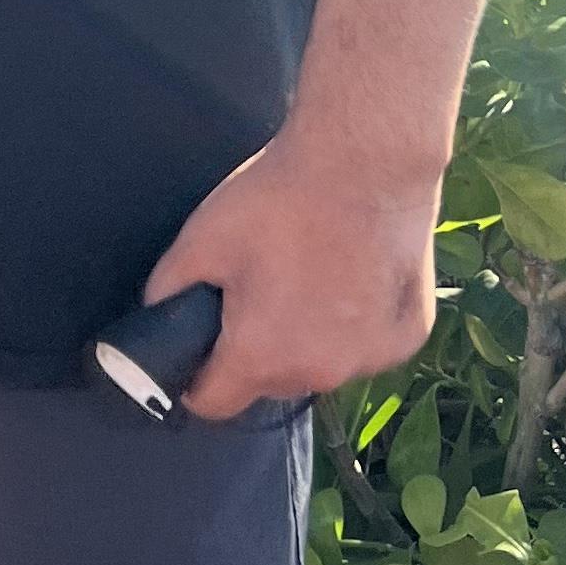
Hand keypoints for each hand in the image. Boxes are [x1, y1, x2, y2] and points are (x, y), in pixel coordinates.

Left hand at [143, 124, 441, 422]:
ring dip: (310, 338)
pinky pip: (367, 345)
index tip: (199, 349)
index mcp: (261, 357)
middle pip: (271, 381)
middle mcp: (319, 373)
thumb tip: (157, 315)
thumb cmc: (280, 199)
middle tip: (258, 288)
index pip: (213, 403)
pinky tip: (354, 273)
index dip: (196, 379)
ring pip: (322, 363)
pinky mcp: (408, 337)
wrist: (366, 161)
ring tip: (308, 274)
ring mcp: (371, 359)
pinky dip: (357, 322)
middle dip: (257, 348)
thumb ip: (167, 289)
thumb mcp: (202, 238)